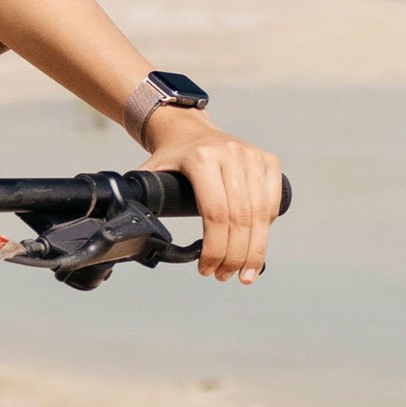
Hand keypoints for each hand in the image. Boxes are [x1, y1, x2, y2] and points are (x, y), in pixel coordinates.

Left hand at [144, 104, 281, 282]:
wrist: (189, 129)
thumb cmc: (170, 160)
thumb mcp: (151, 174)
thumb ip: (141, 200)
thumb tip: (133, 234)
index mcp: (201, 158)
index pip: (215, 213)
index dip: (214, 248)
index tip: (206, 269)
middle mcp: (231, 154)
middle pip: (241, 218)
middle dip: (235, 255)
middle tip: (225, 276)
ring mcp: (252, 156)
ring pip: (261, 214)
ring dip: (254, 250)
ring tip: (244, 274)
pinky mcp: (268, 160)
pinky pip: (272, 203)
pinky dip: (266, 229)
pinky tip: (255, 247)